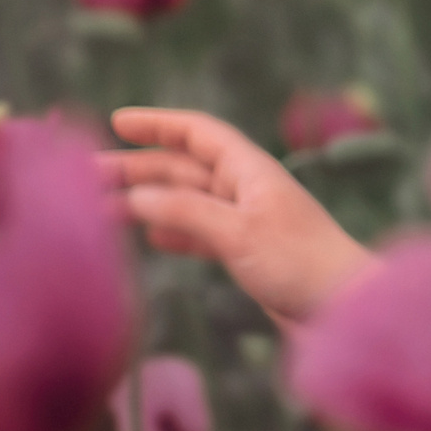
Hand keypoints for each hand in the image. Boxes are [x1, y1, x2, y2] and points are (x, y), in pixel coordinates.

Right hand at [99, 107, 373, 326]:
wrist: (344, 308)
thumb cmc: (300, 262)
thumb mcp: (239, 231)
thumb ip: (186, 211)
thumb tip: (134, 197)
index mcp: (250, 170)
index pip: (198, 133)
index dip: (158, 123)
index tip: (117, 121)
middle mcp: (246, 189)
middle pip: (183, 168)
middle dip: (137, 168)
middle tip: (86, 177)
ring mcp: (246, 222)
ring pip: (186, 202)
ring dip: (147, 201)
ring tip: (100, 208)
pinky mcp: (247, 253)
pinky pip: (200, 233)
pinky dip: (173, 231)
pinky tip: (148, 236)